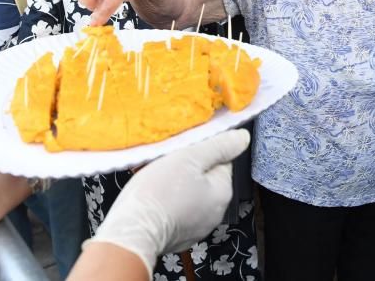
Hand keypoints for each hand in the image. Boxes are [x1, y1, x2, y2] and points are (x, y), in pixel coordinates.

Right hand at [88, 129, 249, 274]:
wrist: (132, 231)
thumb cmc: (159, 193)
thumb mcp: (190, 158)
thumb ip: (218, 146)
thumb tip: (242, 138)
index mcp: (223, 192)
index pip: (221, 160)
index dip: (200, 152)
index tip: (183, 153)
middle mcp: (216, 213)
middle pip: (205, 178)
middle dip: (188, 169)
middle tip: (168, 166)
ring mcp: (198, 227)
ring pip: (190, 194)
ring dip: (177, 186)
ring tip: (158, 183)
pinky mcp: (180, 236)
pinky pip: (178, 211)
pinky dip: (169, 204)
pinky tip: (155, 200)